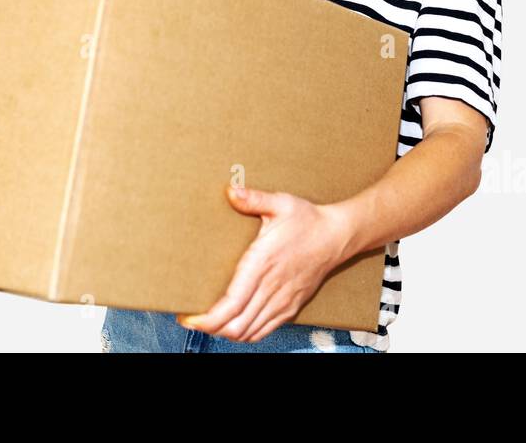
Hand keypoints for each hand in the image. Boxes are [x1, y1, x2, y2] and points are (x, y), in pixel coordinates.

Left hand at [175, 183, 353, 342]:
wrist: (337, 236)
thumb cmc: (307, 220)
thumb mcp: (280, 203)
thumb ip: (253, 198)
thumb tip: (230, 191)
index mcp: (263, 264)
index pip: (232, 303)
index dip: (208, 318)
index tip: (189, 318)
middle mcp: (271, 287)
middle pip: (235, 325)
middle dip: (210, 328)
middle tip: (191, 318)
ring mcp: (282, 301)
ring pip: (248, 332)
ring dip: (226, 332)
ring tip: (209, 322)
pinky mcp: (290, 307)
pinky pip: (263, 331)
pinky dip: (245, 334)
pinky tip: (233, 325)